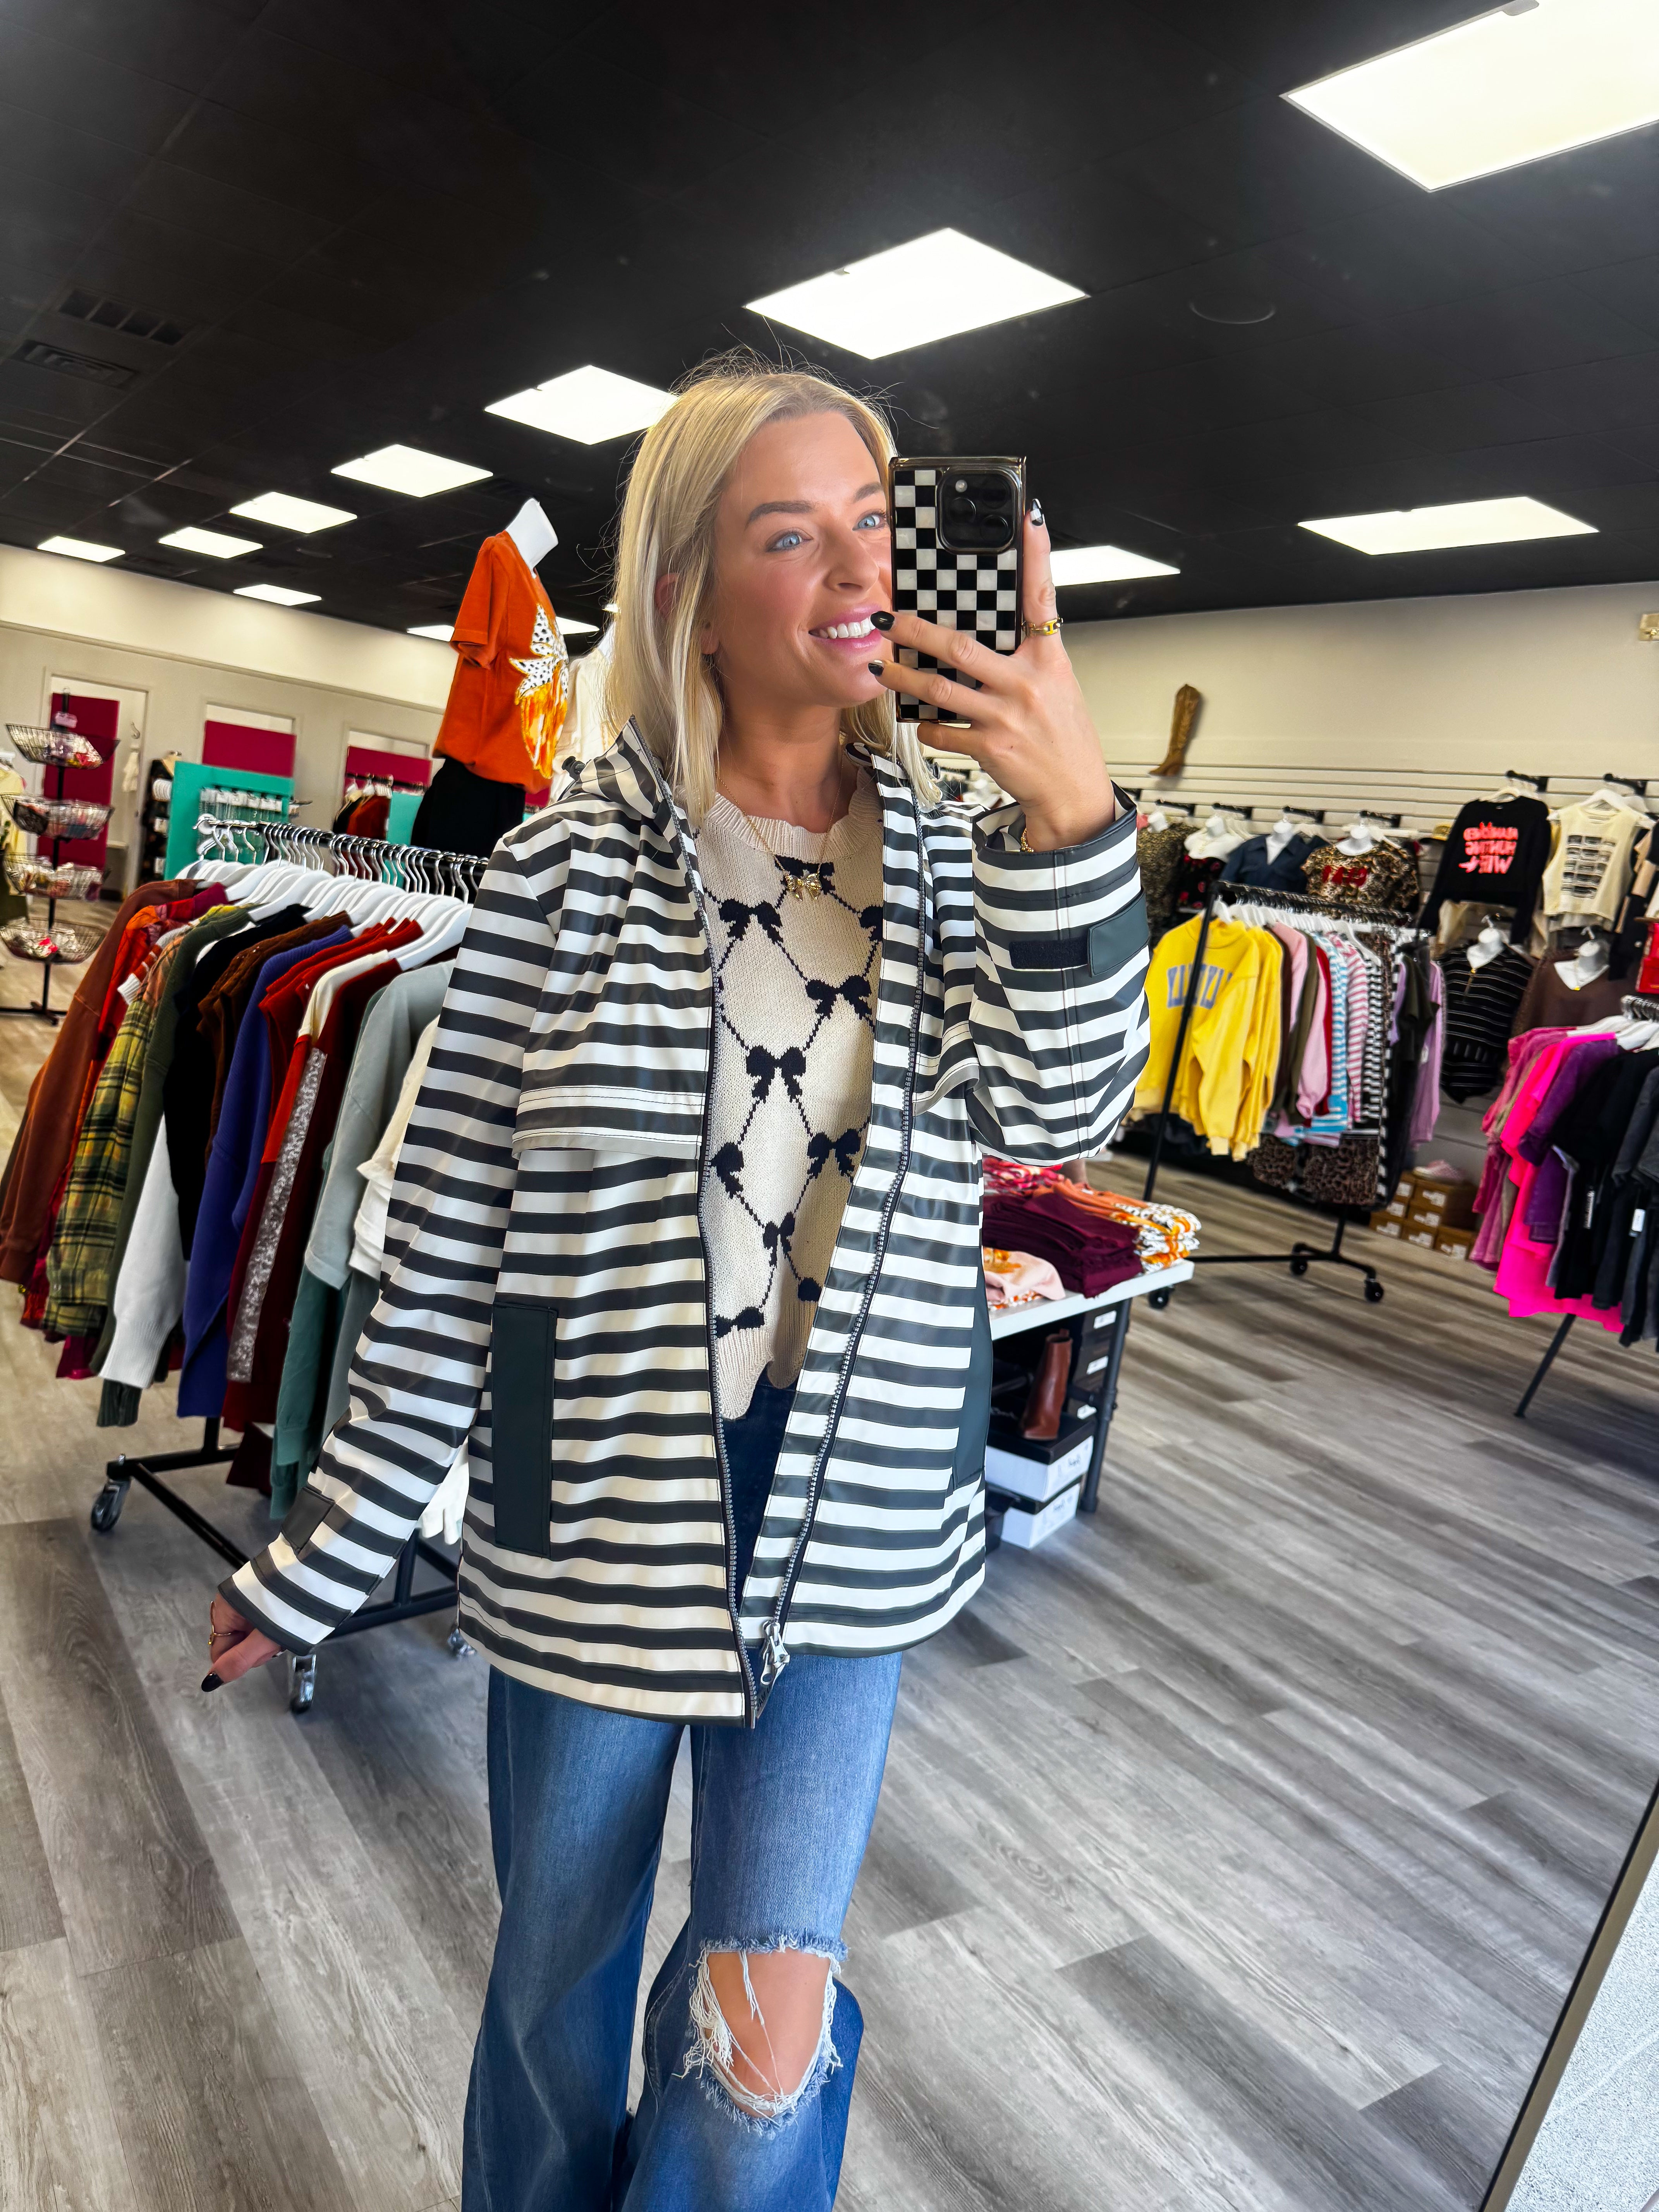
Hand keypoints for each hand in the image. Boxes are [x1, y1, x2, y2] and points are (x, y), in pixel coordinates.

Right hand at [203, 1591, 280, 1689]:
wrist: (315, 1574)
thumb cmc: (288, 1605)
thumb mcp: (264, 1637)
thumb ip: (239, 1659)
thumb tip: (211, 1681)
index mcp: (224, 1610)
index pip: (220, 1651)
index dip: (241, 1658)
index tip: (262, 1650)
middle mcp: (232, 1604)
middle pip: (238, 1643)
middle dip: (259, 1646)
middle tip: (277, 1636)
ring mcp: (249, 1600)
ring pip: (253, 1633)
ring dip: (270, 1636)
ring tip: (286, 1626)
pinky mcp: (264, 1596)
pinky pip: (263, 1620)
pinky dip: (275, 1624)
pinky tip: (287, 1619)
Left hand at [868, 504, 1117, 850]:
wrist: (1073, 791)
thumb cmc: (1061, 736)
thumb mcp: (1055, 687)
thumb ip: (1023, 659)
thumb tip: (977, 639)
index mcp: (1048, 659)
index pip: (1042, 598)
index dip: (1036, 557)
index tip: (1028, 520)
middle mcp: (1027, 683)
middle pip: (960, 647)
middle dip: (916, 631)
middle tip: (886, 617)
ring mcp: (1007, 716)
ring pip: (940, 690)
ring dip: (903, 678)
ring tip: (880, 668)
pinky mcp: (991, 747)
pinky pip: (943, 732)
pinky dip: (928, 728)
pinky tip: (921, 723)